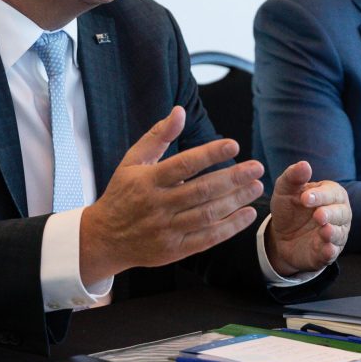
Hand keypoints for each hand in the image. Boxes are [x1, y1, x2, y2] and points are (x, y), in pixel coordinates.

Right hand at [79, 106, 264, 283]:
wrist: (105, 238)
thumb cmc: (122, 193)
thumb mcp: (132, 160)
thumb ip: (158, 136)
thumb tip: (179, 111)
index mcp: (148, 180)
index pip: (184, 164)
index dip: (210, 154)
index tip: (234, 144)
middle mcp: (158, 205)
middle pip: (201, 191)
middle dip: (232, 178)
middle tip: (256, 167)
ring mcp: (166, 229)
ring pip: (207, 214)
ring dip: (236, 200)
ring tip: (255, 186)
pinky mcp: (174, 250)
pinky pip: (207, 239)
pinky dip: (230, 227)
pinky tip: (247, 213)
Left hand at [265, 161, 350, 276]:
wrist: (280, 236)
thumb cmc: (289, 207)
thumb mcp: (285, 190)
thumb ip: (293, 177)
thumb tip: (305, 164)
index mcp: (331, 195)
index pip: (331, 193)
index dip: (320, 195)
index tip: (304, 198)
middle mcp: (339, 214)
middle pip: (341, 213)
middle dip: (330, 214)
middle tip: (318, 215)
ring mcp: (335, 235)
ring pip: (339, 233)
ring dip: (333, 233)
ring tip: (324, 231)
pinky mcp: (327, 253)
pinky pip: (332, 253)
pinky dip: (330, 251)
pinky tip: (326, 249)